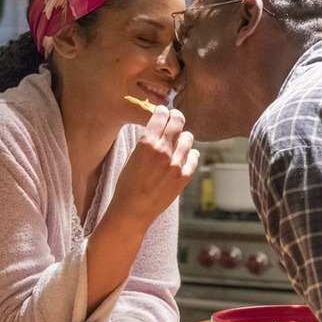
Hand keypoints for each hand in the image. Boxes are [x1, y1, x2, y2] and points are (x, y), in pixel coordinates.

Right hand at [109, 106, 198, 228]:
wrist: (133, 210)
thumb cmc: (127, 184)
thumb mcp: (132, 156)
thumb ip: (147, 140)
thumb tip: (158, 126)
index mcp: (146, 143)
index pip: (161, 115)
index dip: (163, 111)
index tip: (164, 112)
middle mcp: (163, 151)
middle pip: (178, 122)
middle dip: (176, 117)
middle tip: (175, 119)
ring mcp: (176, 164)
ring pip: (189, 137)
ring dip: (183, 137)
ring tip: (177, 142)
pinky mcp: (185, 176)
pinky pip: (195, 156)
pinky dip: (190, 154)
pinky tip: (183, 156)